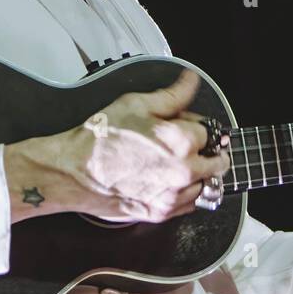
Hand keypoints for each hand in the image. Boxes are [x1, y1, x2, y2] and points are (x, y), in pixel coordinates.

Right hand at [59, 68, 231, 222]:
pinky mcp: (161, 213)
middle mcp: (183, 171)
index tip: (185, 124)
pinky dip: (187, 193)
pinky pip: (190, 204)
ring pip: (207, 185)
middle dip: (209, 151)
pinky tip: (170, 181)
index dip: (196, 124)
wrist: (74, 172)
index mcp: (180, 141)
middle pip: (218, 162)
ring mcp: (173, 196)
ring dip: (201, 174)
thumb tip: (191, 80)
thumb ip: (173, 95)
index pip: (209, 131)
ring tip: (178, 164)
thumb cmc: (100, 139)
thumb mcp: (136, 104)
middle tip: (190, 145)